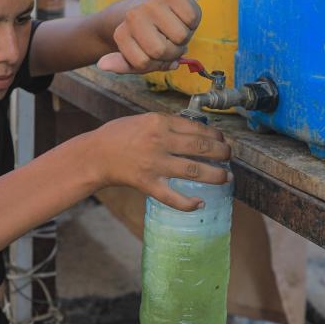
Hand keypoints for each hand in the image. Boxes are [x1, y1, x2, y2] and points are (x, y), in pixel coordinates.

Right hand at [92, 112, 230, 210]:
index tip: (222, 139)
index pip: (197, 128)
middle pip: (201, 147)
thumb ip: (168, 124)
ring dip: (216, 175)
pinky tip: (200, 203)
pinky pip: (172, 197)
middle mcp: (160, 141)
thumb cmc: (119, 135)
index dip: (215, 134)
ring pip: (194, 170)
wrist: (95, 155)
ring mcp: (155, 164)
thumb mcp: (144, 120)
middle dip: (222, 152)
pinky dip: (188, 203)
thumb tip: (196, 130)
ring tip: (226, 177)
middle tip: (229, 156)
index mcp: (160, 122)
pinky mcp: (148, 184)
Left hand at [97, 0, 201, 74]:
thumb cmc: (146, 39)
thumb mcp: (134, 58)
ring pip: (180, 37)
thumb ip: (124, 65)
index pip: (143, 62)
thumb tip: (102, 65)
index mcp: (121, 33)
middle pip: (161, 50)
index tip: (151, 53)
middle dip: (171, 53)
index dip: (154, 63)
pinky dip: (192, 22)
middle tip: (167, 42)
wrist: (153, 11)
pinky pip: (192, 18)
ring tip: (174, 31)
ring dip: (183, 39)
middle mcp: (134, 15)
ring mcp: (152, 3)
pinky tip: (182, 19)